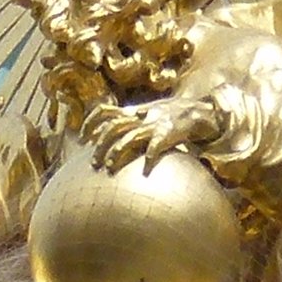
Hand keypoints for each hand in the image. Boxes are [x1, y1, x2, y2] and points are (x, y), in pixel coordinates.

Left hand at [82, 96, 220, 172]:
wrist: (198, 111)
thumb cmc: (169, 117)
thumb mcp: (146, 114)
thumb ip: (128, 122)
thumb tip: (106, 138)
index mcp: (133, 111)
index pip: (104, 111)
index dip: (90, 123)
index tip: (83, 139)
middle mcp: (140, 117)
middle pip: (113, 128)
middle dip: (100, 145)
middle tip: (94, 163)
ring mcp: (153, 124)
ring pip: (129, 137)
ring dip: (117, 152)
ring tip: (110, 167)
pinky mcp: (167, 133)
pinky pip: (155, 146)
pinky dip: (149, 158)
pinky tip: (145, 170)